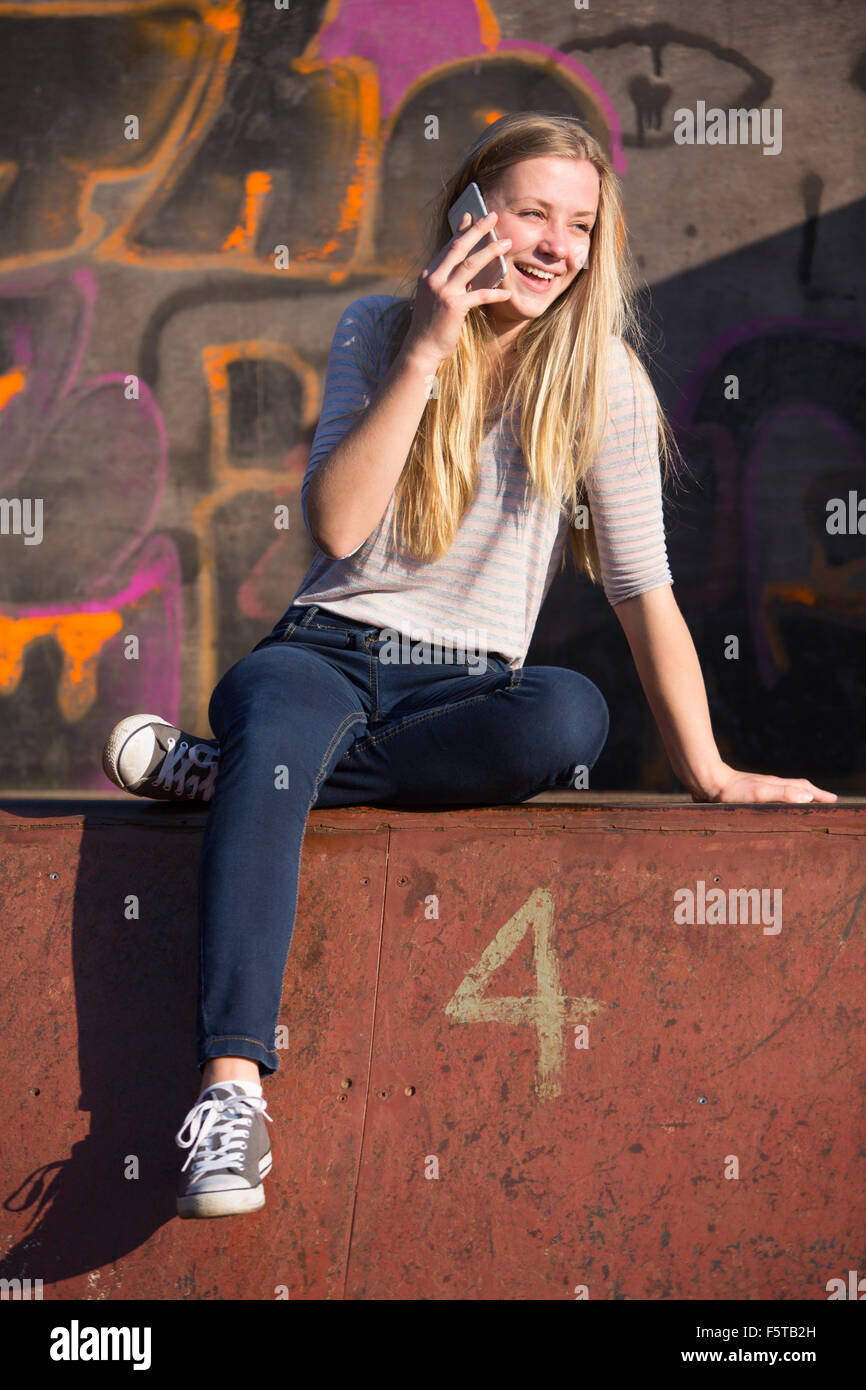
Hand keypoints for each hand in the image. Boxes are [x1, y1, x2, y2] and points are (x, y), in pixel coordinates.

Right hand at [402, 209, 512, 367]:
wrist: (421, 349)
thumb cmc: (431, 325)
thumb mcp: (435, 298)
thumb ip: (448, 282)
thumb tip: (468, 272)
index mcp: (428, 274)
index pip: (448, 247)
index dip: (461, 230)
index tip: (471, 215)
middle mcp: (433, 279)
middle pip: (459, 248)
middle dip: (477, 230)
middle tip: (493, 216)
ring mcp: (443, 292)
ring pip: (471, 265)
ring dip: (491, 252)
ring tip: (507, 243)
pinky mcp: (454, 307)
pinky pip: (479, 295)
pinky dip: (495, 294)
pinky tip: (507, 293)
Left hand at [693, 763, 837, 803]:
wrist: (707, 782)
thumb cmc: (732, 792)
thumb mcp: (760, 793)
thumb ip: (783, 794)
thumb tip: (808, 798)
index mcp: (777, 785)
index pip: (804, 789)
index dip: (819, 795)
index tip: (833, 801)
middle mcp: (771, 785)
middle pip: (797, 788)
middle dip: (813, 794)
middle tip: (827, 801)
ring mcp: (760, 788)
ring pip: (785, 791)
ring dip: (799, 796)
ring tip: (807, 802)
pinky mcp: (748, 794)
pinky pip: (772, 796)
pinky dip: (783, 799)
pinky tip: (775, 806)